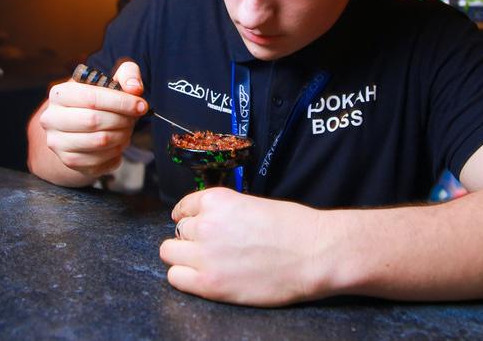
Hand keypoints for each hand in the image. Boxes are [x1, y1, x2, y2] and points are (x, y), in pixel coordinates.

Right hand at [39, 61, 147, 177]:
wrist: (79, 124)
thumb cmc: (98, 100)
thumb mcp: (112, 80)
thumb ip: (127, 74)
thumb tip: (135, 88)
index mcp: (59, 93)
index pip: (92, 98)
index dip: (121, 102)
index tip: (141, 106)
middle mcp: (52, 118)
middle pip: (94, 121)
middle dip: (122, 120)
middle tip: (133, 119)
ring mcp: (57, 142)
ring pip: (99, 142)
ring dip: (122, 136)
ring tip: (126, 130)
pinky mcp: (68, 161)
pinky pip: (99, 161)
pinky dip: (116, 153)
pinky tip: (118, 144)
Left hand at [160, 187, 328, 306]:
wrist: (314, 253)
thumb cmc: (294, 228)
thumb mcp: (253, 205)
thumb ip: (226, 213)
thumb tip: (212, 224)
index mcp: (217, 200)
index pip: (184, 207)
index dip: (191, 218)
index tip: (195, 224)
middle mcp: (205, 224)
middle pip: (179, 230)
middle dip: (191, 238)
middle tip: (209, 247)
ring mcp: (204, 254)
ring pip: (169, 252)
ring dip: (184, 256)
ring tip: (204, 263)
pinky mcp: (209, 283)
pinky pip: (175, 278)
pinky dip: (184, 277)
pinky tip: (202, 277)